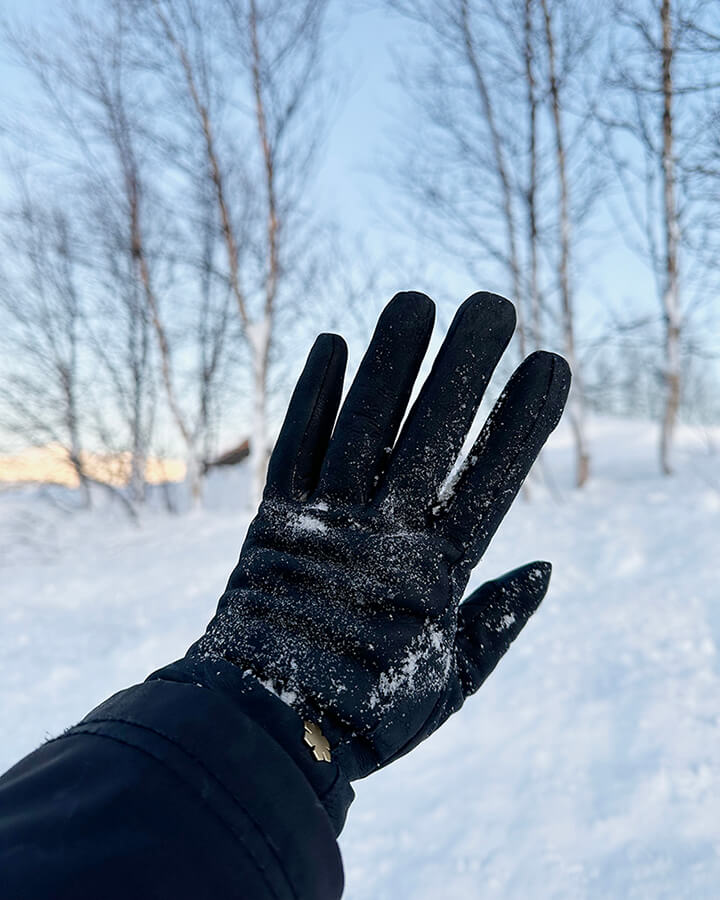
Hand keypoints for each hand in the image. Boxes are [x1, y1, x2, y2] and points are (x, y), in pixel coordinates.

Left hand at [189, 292, 569, 780]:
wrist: (262, 731)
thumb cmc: (367, 713)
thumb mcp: (451, 681)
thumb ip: (499, 622)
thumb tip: (546, 566)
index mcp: (435, 573)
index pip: (492, 480)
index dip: (522, 420)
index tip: (550, 364)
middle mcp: (382, 534)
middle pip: (431, 434)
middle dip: (465, 366)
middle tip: (493, 305)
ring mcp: (324, 522)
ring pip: (363, 425)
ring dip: (391, 360)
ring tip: (417, 299)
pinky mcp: (274, 521)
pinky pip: (295, 445)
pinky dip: (314, 394)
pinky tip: (331, 343)